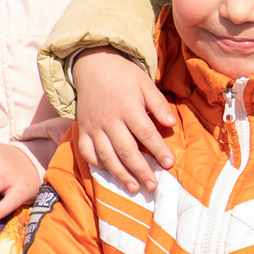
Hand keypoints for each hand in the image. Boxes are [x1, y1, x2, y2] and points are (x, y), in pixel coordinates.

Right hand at [72, 49, 175, 196]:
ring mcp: (94, 127)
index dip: (158, 150)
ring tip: (134, 188)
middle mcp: (109, 120)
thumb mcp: (145, 83)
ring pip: (107, 156)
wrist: (92, 65)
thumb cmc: (124, 75)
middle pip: (126, 150)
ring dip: (121, 174)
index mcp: (128, 108)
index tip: (169, 164)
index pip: (146, 133)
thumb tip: (171, 124)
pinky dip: (96, 164)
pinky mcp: (83, 130)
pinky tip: (109, 171)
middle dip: (141, 170)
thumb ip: (158, 104)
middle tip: (153, 186)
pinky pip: (87, 152)